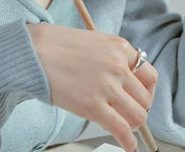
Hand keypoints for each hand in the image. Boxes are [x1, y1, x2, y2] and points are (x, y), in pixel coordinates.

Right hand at [27, 24, 157, 151]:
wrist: (35, 50)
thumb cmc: (59, 45)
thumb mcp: (96, 42)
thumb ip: (113, 58)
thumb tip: (124, 80)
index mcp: (121, 48)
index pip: (149, 75)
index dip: (146, 90)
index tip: (140, 97)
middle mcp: (119, 66)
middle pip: (145, 97)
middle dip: (139, 108)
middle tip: (129, 113)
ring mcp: (107, 86)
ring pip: (139, 115)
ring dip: (135, 125)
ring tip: (126, 128)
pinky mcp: (92, 105)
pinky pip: (121, 129)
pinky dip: (128, 141)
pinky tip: (128, 145)